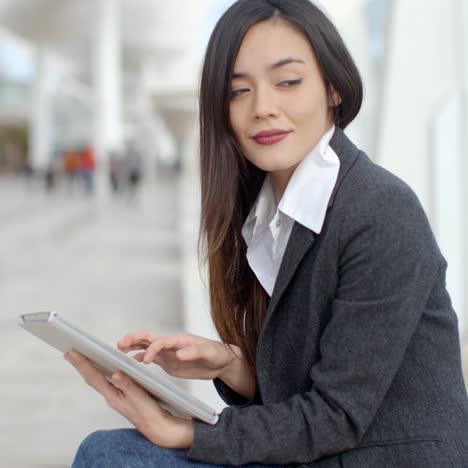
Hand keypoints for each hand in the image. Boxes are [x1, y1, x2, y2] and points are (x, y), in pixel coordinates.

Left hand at [64, 350, 193, 448]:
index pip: (93, 376)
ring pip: (96, 379)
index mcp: (112, 395)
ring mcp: (114, 396)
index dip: (82, 363)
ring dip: (87, 368)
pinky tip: (100, 368)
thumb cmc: (148, 412)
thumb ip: (127, 384)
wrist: (156, 426)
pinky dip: (99, 372)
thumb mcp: (139, 396)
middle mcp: (110, 396)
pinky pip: (104, 381)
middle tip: (69, 352)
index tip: (72, 352)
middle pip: (91, 377)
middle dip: (79, 364)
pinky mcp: (120, 395)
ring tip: (80, 358)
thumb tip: (115, 373)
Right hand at [117, 331, 238, 380]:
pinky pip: (151, 357)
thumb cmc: (218, 354)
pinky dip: (139, 357)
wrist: (222, 362)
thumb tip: (179, 353)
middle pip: (149, 338)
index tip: (145, 361)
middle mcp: (172, 344)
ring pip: (146, 346)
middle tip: (120, 345)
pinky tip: (131, 361)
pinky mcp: (168, 361)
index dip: (151, 349)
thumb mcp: (209, 353)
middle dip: (134, 339)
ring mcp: (169, 352)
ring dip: (133, 346)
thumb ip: (194, 352)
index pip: (161, 341)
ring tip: (119, 350)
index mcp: (180, 340)